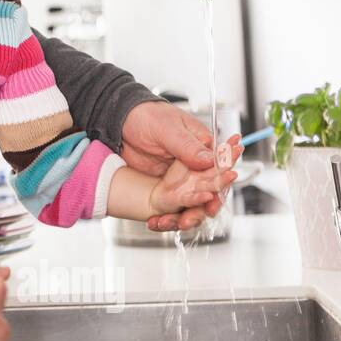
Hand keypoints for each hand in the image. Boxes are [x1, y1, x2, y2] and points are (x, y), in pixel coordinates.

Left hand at [121, 101, 224, 231]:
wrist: (121, 123)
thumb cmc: (148, 116)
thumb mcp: (167, 129)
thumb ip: (188, 146)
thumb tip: (209, 160)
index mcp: (202, 148)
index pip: (219, 172)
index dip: (219, 189)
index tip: (213, 203)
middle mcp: (195, 166)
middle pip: (207, 193)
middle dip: (201, 209)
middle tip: (189, 220)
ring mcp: (180, 179)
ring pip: (190, 203)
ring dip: (184, 216)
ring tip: (173, 225)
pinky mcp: (165, 187)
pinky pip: (171, 205)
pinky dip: (166, 215)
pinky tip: (156, 222)